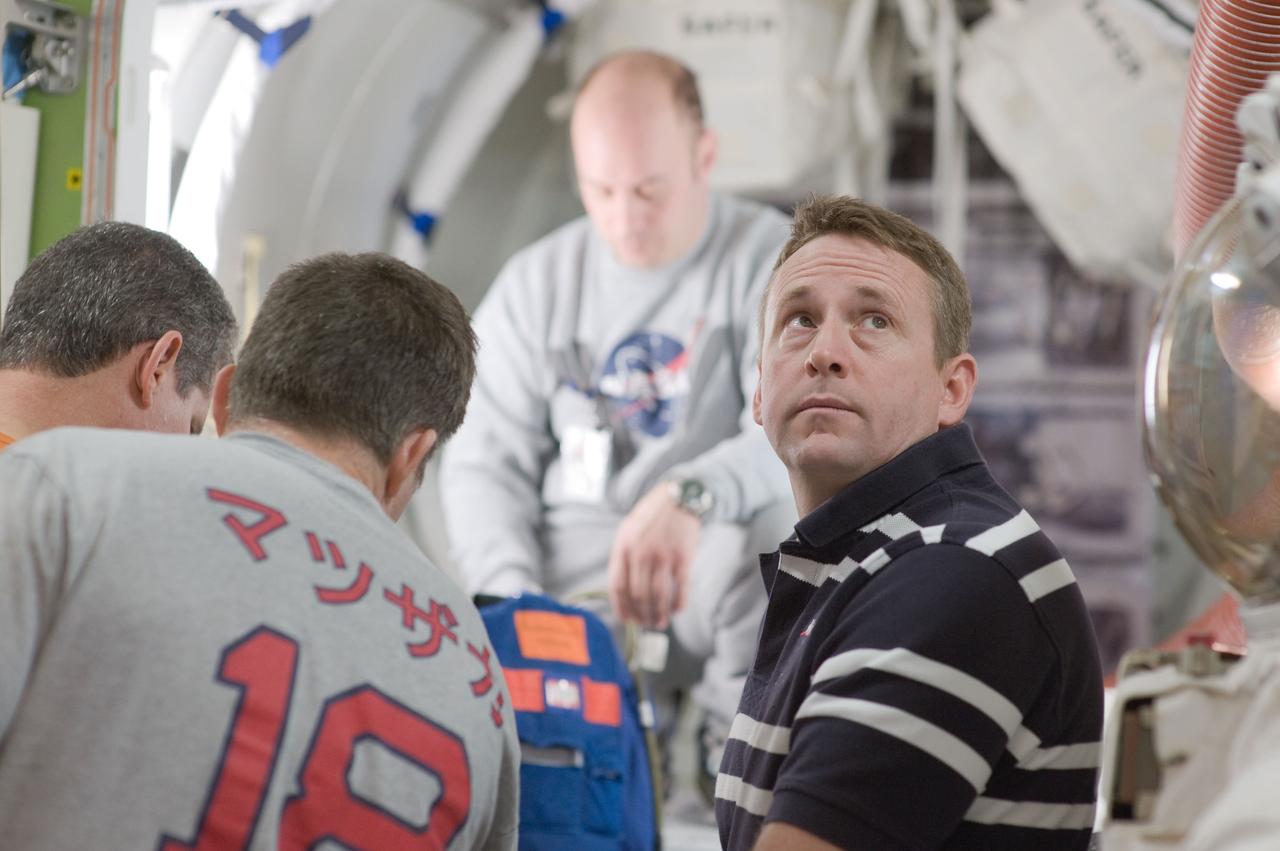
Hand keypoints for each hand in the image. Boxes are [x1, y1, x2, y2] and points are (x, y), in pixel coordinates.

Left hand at [607, 483, 700, 628]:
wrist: (679, 497)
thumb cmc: (651, 517)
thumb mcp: (628, 530)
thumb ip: (623, 557)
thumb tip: (623, 592)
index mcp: (623, 547)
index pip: (617, 586)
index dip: (621, 607)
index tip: (626, 619)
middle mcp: (641, 553)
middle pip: (638, 595)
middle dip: (642, 615)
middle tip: (646, 624)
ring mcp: (663, 556)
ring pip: (658, 595)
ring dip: (659, 614)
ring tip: (660, 623)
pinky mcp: (683, 557)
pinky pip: (681, 588)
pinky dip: (679, 603)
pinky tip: (677, 610)